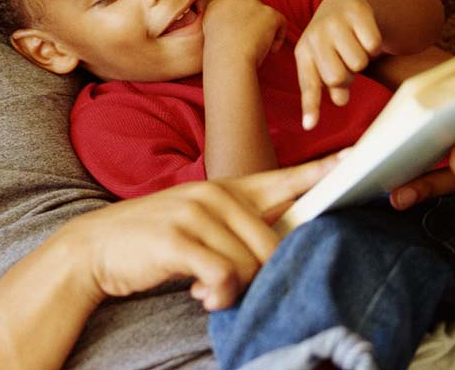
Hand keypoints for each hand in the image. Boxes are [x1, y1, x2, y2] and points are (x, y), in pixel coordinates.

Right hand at [62, 153, 342, 310]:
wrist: (96, 247)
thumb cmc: (154, 241)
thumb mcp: (198, 222)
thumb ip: (237, 229)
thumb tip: (275, 256)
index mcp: (226, 189)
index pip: (283, 178)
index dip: (322, 171)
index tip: (358, 158)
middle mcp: (216, 195)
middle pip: (274, 243)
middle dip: (261, 275)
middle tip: (230, 286)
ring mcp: (196, 213)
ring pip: (249, 264)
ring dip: (232, 290)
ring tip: (206, 289)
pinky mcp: (177, 238)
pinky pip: (221, 276)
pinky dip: (216, 295)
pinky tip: (198, 293)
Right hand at [203, 0, 286, 67]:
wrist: (228, 61)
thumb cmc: (220, 58)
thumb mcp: (211, 36)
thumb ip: (221, 25)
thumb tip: (237, 28)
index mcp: (216, 3)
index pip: (234, 10)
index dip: (238, 27)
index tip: (236, 43)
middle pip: (251, 10)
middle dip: (252, 26)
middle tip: (247, 46)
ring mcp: (253, 3)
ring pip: (265, 17)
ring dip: (264, 32)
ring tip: (257, 50)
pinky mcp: (270, 13)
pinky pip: (281, 23)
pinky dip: (277, 39)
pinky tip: (269, 51)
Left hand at [295, 0, 382, 128]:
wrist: (344, 0)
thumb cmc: (333, 40)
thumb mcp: (325, 60)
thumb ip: (330, 84)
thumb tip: (340, 100)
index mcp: (304, 52)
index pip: (308, 84)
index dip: (310, 106)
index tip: (309, 126)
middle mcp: (315, 36)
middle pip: (337, 78)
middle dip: (348, 78)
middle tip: (346, 65)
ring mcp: (334, 23)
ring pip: (358, 63)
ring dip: (362, 59)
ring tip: (354, 47)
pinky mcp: (356, 13)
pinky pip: (373, 45)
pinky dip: (374, 45)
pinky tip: (365, 35)